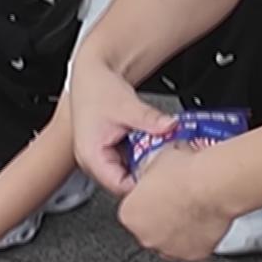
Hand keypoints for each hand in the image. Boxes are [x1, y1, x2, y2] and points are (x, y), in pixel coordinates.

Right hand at [68, 52, 174, 194]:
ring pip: (129, 172)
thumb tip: (170, 127)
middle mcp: (94, 162)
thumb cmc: (97, 89)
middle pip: (125, 182)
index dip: (143, 183)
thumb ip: (150, 119)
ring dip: (145, 162)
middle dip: (146, 172)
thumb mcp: (127, 105)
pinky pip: (130, 161)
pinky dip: (142, 154)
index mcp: (91, 157)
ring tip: (158, 148)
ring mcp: (102, 158)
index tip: (163, 173)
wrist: (90, 74)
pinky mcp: (110, 152)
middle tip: (166, 159)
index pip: (120, 187)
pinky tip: (150, 143)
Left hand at [118, 144, 230, 261]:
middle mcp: (145, 236)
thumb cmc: (186, 173)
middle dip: (161, 217)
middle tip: (176, 201)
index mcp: (129, 214)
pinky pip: (191, 247)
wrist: (212, 185)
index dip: (146, 200)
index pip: (132, 210)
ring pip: (169, 241)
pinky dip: (196, 238)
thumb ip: (147, 175)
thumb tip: (152, 172)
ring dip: (176, 229)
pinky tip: (203, 220)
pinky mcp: (192, 255)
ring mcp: (168, 248)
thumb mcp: (155, 162)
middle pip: (150, 228)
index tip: (157, 193)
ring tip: (191, 210)